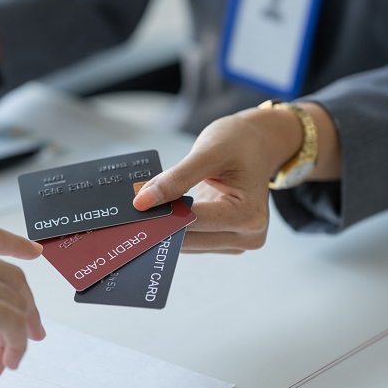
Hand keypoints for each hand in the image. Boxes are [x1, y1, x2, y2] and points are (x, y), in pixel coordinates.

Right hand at [0, 224, 45, 374]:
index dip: (12, 244)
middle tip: (33, 327)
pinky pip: (12, 324)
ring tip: (14, 359)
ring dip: (20, 332)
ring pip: (15, 301)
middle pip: (10, 273)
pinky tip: (5, 363)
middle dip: (26, 302)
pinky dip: (15, 345)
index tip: (32, 250)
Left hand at [132, 109, 303, 253]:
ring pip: (187, 244)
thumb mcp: (208, 152)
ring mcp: (238, 242)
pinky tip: (160, 213)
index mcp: (249, 214)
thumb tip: (142, 202)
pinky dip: (174, 227)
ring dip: (164, 228)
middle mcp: (248, 235)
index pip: (194, 221)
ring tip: (143, 210)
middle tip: (128, 212)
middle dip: (160, 224)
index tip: (132, 210)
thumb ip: (176, 178)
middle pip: (189, 238)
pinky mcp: (225, 241)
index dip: (161, 215)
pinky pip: (192, 240)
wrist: (258, 144)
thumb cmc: (239, 143)